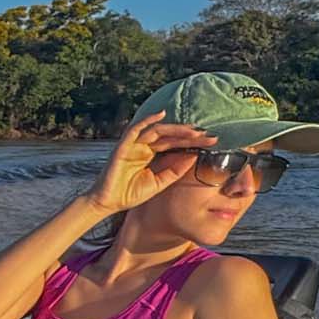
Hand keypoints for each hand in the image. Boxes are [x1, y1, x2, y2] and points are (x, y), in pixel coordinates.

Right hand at [84, 112, 218, 214]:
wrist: (108, 203)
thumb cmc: (129, 194)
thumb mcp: (159, 183)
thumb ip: (174, 170)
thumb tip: (193, 156)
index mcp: (150, 155)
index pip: (174, 144)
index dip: (192, 142)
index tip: (211, 142)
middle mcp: (143, 147)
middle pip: (169, 136)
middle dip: (189, 134)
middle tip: (209, 135)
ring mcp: (133, 145)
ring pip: (157, 131)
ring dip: (175, 128)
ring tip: (193, 130)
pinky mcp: (123, 146)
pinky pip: (136, 129)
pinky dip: (147, 121)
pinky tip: (161, 115)